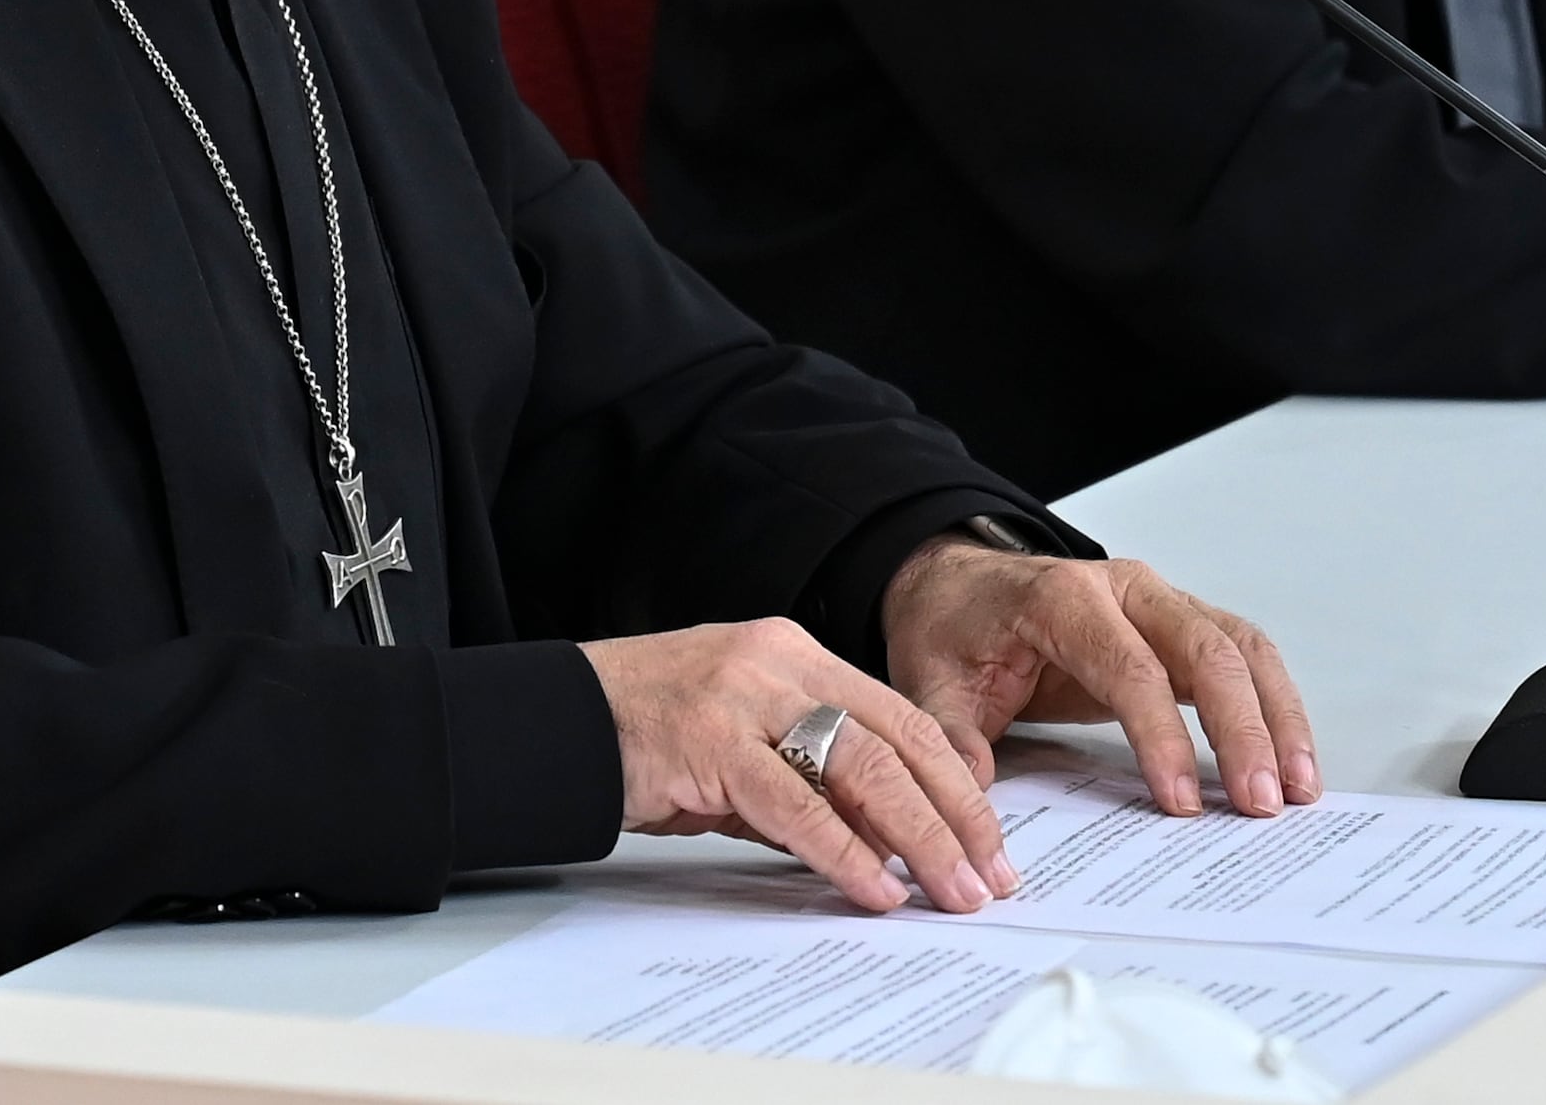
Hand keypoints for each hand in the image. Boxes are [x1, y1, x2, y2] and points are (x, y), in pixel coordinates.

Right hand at [579, 618, 1013, 912]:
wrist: (556, 717)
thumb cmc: (649, 733)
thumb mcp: (744, 743)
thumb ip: (808, 779)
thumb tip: (882, 843)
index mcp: (797, 655)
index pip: (903, 717)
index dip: (955, 782)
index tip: (989, 841)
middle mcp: (781, 663)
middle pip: (899, 739)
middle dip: (956, 815)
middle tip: (989, 877)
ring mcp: (747, 696)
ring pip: (863, 765)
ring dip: (919, 836)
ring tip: (949, 890)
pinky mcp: (711, 739)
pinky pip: (796, 801)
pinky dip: (844, 850)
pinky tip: (876, 884)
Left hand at [881, 541, 1318, 818]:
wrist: (960, 586)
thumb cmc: (954, 627)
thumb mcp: (929, 680)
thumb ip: (952, 735)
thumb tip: (974, 791)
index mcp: (1063, 599)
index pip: (1130, 667)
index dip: (1160, 735)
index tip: (1179, 800)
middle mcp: (1125, 589)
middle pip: (1206, 650)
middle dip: (1242, 729)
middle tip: (1261, 801)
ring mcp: (1160, 603)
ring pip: (1241, 648)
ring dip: (1277, 716)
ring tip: (1299, 788)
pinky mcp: (1179, 628)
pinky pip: (1243, 657)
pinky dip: (1273, 705)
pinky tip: (1290, 758)